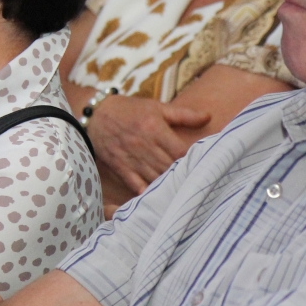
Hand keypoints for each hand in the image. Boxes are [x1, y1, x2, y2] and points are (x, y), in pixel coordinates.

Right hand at [87, 95, 208, 195]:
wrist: (96, 116)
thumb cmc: (130, 110)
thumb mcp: (157, 107)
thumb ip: (184, 115)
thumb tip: (209, 116)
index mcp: (154, 128)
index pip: (180, 151)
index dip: (193, 159)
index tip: (204, 163)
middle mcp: (144, 146)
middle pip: (170, 167)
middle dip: (184, 174)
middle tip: (198, 181)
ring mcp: (132, 160)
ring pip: (156, 178)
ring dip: (170, 185)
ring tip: (185, 192)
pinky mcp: (122, 169)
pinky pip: (138, 186)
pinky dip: (149, 193)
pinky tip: (161, 198)